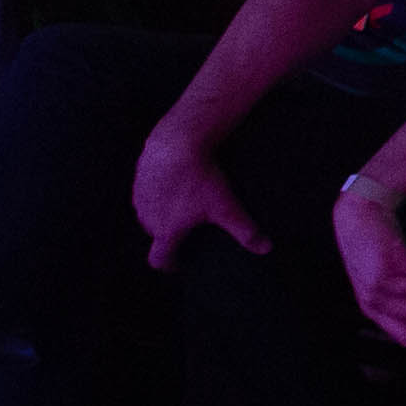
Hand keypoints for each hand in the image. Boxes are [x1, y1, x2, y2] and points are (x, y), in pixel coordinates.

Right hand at [132, 121, 262, 268]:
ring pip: (149, 215)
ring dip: (162, 215)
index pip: (158, 260)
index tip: (181, 263)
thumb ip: (246, 231)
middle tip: (190, 231)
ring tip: (184, 206)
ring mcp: (140, 197)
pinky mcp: (139, 178)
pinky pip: (147, 194)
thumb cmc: (201, 177)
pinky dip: (158, 194)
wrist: (178, 141)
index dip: (169, 264)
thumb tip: (266, 249)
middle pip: (155, 236)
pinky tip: (176, 184)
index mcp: (165, 231)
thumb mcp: (227, 206)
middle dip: (170, 237)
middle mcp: (147, 218)